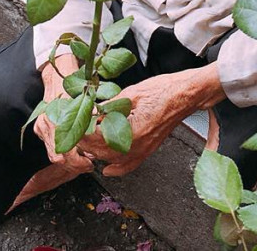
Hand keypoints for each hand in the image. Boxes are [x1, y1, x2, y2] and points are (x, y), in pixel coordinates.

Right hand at [34, 56, 93, 173]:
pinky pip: (49, 144)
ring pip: (53, 154)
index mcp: (61, 119)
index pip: (67, 152)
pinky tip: (71, 149)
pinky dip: (60, 149)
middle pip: (59, 157)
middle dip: (74, 165)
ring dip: (67, 160)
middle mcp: (48, 124)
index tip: (89, 164)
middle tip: (87, 165)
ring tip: (81, 160)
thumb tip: (104, 139)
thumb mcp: (90, 101)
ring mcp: (41, 126)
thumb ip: (95, 120)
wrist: (58, 75)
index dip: (79, 162)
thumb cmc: (77, 86)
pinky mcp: (38, 126)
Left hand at [78, 64, 224, 176]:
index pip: (95, 138)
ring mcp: (143, 151)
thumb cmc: (162, 89)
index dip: (80, 131)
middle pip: (99, 152)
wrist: (185, 94)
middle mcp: (136, 147)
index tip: (70, 123)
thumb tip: (90, 110)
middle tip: (74, 129)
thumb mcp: (131, 93)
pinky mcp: (148, 151)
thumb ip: (109, 106)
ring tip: (86, 139)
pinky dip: (115, 167)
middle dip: (84, 141)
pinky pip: (128, 166)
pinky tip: (107, 167)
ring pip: (111, 160)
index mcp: (130, 131)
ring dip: (96, 151)